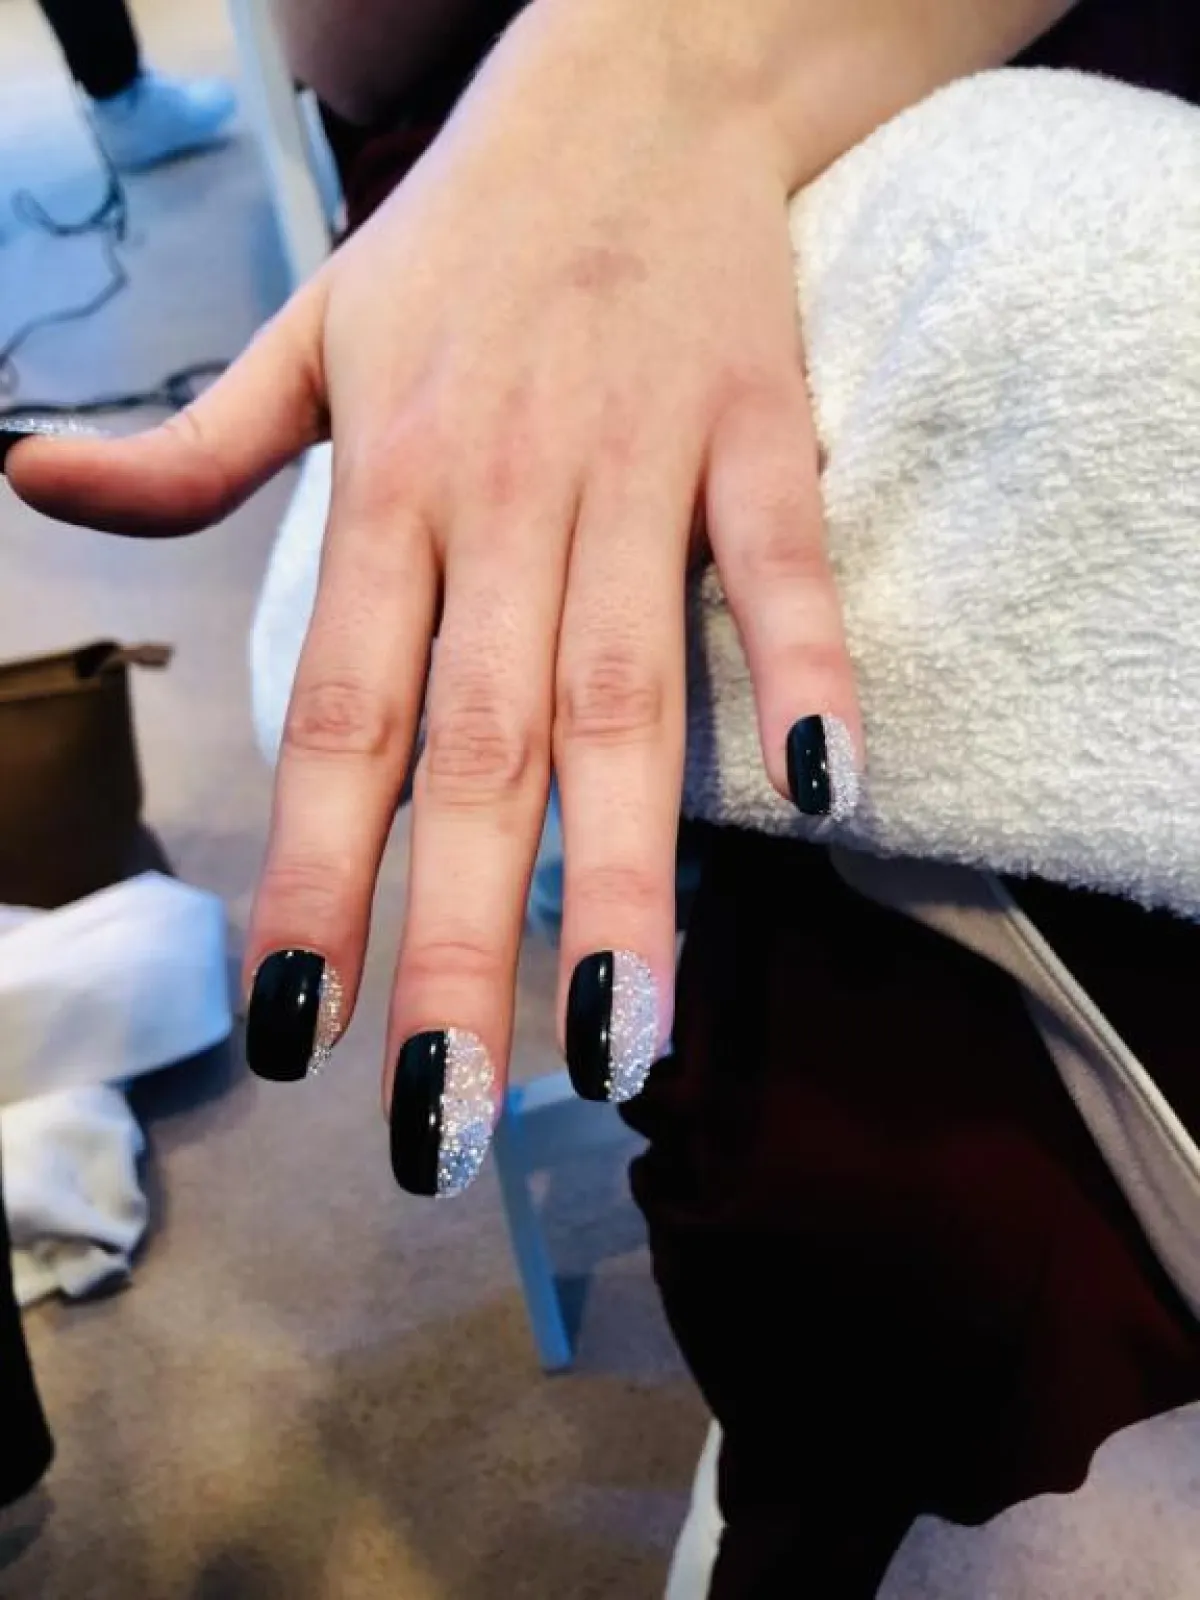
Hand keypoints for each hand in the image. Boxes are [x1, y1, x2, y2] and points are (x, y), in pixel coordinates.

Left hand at [6, 0, 859, 1194]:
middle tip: (450, 1116)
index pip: (339, 718)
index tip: (303, 1032)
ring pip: (624, 694)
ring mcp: (635, 469)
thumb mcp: (311, 324)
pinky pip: (779, 567)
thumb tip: (35, 480)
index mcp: (386, 490)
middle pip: (477, 749)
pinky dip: (802, 673)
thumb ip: (195, 440)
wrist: (644, 81)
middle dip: (463, 943)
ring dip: (626, 873)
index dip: (316, 878)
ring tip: (625, 1043)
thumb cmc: (470, 233)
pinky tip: (821, 799)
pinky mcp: (757, 433)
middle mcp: (501, 501)